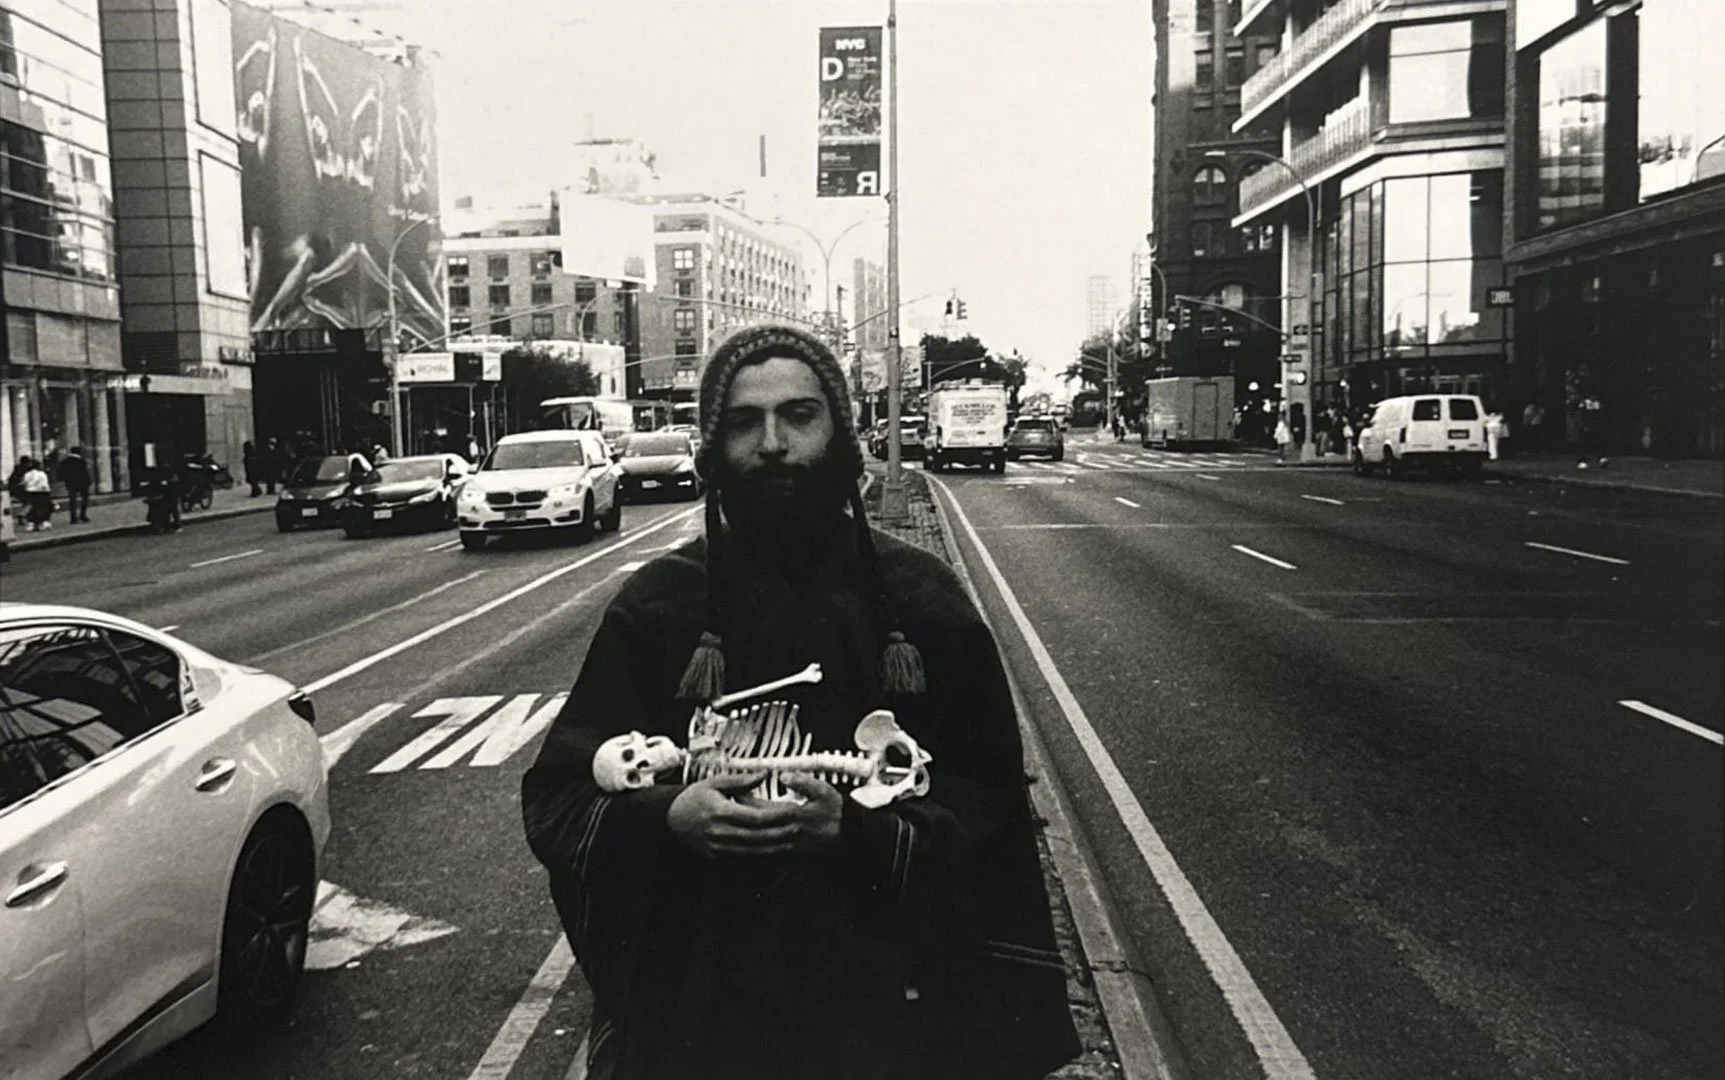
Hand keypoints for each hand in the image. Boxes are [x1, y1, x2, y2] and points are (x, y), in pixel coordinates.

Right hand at [666, 772, 842, 857]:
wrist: (670, 819)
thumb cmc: (693, 798)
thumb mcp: (715, 783)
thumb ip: (741, 781)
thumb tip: (764, 775)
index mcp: (720, 812)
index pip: (755, 818)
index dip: (776, 816)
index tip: (792, 811)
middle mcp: (720, 832)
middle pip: (757, 837)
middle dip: (780, 833)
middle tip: (798, 828)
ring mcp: (718, 847)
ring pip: (752, 850)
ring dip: (773, 847)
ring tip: (791, 841)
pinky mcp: (716, 856)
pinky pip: (742, 856)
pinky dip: (759, 854)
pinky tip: (772, 850)